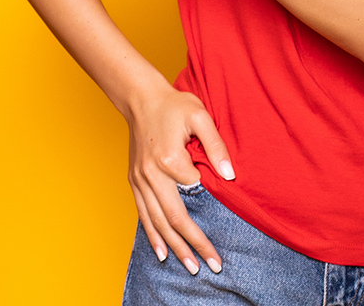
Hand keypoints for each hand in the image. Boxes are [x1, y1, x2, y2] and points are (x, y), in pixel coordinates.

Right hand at [123, 83, 235, 275]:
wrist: (139, 97)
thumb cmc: (173, 104)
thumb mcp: (200, 116)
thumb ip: (216, 146)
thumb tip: (228, 175)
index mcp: (169, 160)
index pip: (194, 195)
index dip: (209, 217)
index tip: (223, 238)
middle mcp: (151, 174)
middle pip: (174, 218)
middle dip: (193, 244)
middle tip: (210, 265)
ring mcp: (140, 179)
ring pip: (157, 221)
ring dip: (173, 246)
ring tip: (188, 266)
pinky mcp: (134, 180)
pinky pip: (143, 213)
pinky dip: (152, 234)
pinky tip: (161, 251)